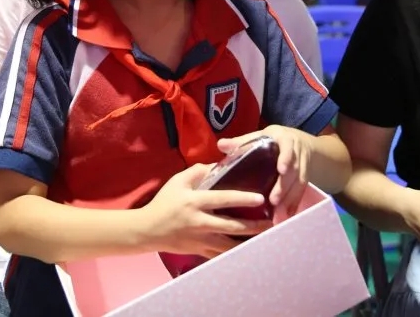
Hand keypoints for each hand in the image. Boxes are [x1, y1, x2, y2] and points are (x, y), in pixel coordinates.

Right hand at [139, 163, 270, 258]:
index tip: (260, 199)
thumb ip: (197, 171)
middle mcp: (200, 222)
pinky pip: (221, 254)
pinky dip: (235, 252)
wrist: (147, 230)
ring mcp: (200, 240)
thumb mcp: (176, 182)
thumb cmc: (163, 203)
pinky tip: (248, 250)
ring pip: (229, 244)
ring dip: (248, 242)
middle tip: (271, 223)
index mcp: (195, 203)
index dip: (242, 199)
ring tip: (265, 239)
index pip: (223, 200)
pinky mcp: (199, 251)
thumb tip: (216, 165)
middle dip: (253, 226)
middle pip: (232, 226)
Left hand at [217, 124, 314, 220]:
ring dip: (290, 198)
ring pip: (300, 182)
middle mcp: (296, 151)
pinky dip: (295, 203)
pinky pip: (302, 190)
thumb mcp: (259, 136)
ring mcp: (303, 164)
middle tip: (274, 201)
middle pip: (294, 169)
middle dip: (285, 186)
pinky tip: (287, 215)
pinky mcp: (306, 176)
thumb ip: (241, 142)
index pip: (287, 147)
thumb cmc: (273, 140)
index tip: (281, 170)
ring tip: (279, 213)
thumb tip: (220, 144)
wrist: (302, 142)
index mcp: (284, 138)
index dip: (286, 158)